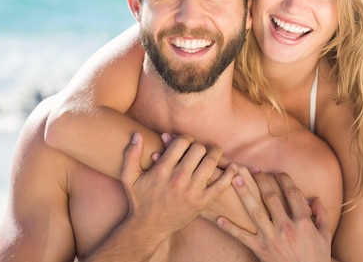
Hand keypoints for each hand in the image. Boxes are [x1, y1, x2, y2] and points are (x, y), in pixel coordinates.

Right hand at [120, 132, 237, 235]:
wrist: (149, 227)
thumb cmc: (140, 199)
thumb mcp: (130, 177)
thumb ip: (132, 154)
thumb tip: (137, 134)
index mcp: (162, 170)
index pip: (182, 142)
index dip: (185, 138)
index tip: (185, 142)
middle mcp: (178, 179)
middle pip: (198, 150)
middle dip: (199, 146)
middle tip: (199, 149)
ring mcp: (191, 191)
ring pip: (211, 163)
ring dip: (215, 154)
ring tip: (215, 152)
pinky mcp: (201, 202)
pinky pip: (221, 185)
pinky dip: (229, 175)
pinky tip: (232, 167)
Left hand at [216, 170, 331, 261]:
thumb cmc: (316, 258)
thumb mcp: (325, 236)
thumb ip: (321, 215)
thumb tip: (315, 198)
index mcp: (303, 222)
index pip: (292, 194)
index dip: (284, 180)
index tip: (277, 172)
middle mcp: (286, 228)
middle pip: (271, 198)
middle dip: (261, 181)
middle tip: (252, 169)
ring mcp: (272, 239)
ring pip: (255, 212)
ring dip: (244, 194)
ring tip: (234, 180)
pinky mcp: (261, 250)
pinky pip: (243, 237)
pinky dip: (231, 229)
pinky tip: (220, 219)